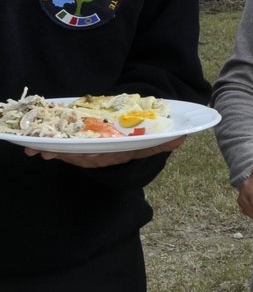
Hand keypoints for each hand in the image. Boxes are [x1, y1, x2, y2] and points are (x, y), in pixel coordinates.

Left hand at [27, 136, 185, 167]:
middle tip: (45, 149)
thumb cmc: (138, 139)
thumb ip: (161, 141)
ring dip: (50, 150)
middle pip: (78, 155)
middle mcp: (98, 156)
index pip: (99, 156)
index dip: (83, 154)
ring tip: (34, 148)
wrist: (130, 135)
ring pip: (67, 152)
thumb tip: (181, 138)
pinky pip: (62, 147)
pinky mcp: (76, 145)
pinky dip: (48, 146)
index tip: (72, 151)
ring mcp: (85, 152)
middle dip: (61, 153)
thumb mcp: (149, 140)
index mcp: (114, 155)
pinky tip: (32, 144)